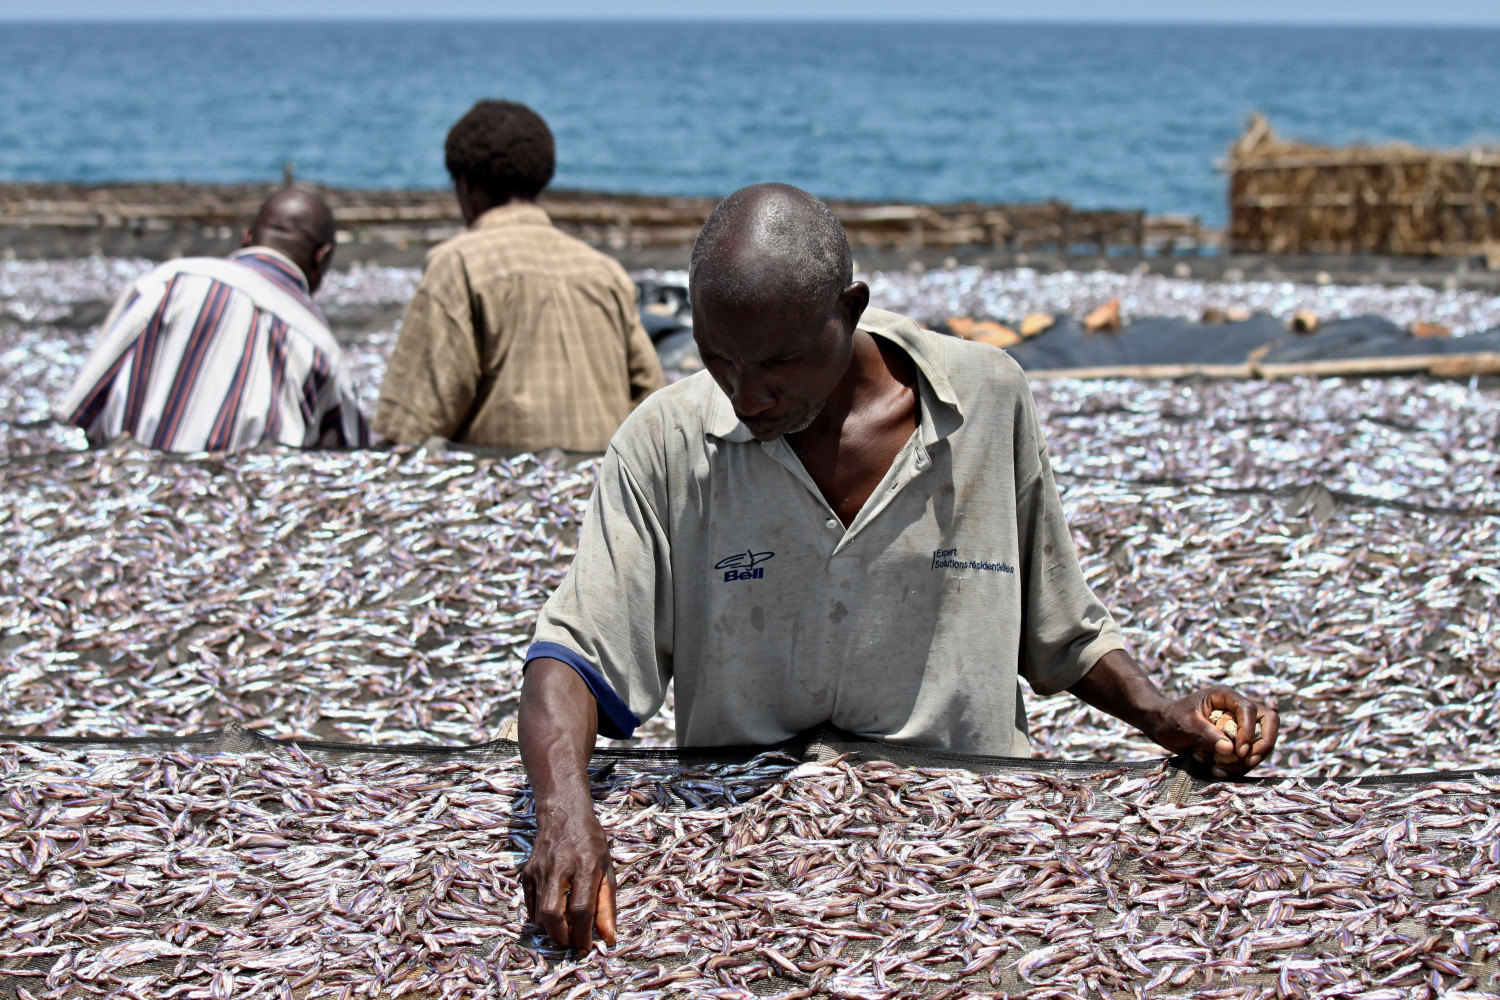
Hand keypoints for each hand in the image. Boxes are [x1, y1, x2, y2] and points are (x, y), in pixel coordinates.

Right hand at [521, 800, 617, 949]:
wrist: (563, 814)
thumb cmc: (590, 842)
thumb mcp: (606, 869)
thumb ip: (606, 905)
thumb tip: (608, 938)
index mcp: (586, 866)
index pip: (581, 908)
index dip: (583, 934)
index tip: (586, 947)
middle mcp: (559, 868)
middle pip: (553, 914)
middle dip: (561, 937)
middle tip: (571, 944)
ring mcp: (539, 870)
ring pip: (539, 914)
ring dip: (551, 930)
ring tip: (564, 931)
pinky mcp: (526, 873)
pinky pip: (529, 906)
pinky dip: (540, 918)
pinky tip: (552, 917)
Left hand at [1143, 685, 1278, 777]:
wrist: (1162, 726)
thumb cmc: (1171, 719)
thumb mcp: (1185, 725)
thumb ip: (1206, 735)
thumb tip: (1230, 750)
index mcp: (1225, 697)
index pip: (1250, 710)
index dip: (1249, 731)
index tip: (1240, 751)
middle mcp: (1237, 709)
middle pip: (1268, 723)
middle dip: (1262, 745)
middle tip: (1246, 761)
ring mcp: (1239, 725)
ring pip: (1260, 743)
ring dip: (1246, 761)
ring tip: (1219, 769)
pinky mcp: (1237, 740)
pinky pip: (1248, 755)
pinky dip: (1237, 766)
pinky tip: (1215, 769)